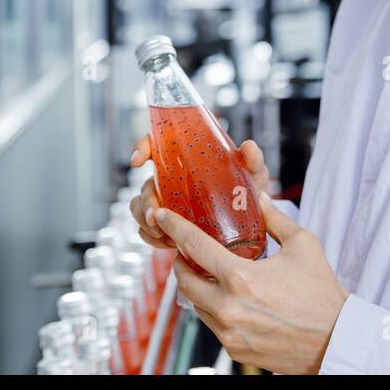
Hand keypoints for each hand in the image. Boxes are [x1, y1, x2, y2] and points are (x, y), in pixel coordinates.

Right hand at [128, 134, 270, 250]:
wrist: (251, 225)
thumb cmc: (248, 192)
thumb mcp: (252, 175)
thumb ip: (252, 160)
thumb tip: (249, 147)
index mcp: (186, 160)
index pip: (157, 146)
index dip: (142, 148)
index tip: (138, 161)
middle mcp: (172, 180)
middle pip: (146, 185)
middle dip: (145, 201)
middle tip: (155, 215)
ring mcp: (168, 204)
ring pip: (140, 208)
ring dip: (145, 222)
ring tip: (162, 234)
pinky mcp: (169, 225)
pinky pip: (148, 231)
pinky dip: (152, 238)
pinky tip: (168, 243)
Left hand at [154, 193, 349, 375]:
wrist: (335, 340)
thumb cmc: (322, 293)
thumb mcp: (302, 245)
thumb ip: (275, 218)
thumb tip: (259, 198)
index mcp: (241, 278)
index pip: (194, 246)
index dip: (174, 227)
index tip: (162, 216)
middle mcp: (229, 307)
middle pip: (184, 279)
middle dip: (180, 262)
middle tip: (187, 251)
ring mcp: (229, 332)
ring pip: (194, 304)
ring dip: (195, 286)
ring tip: (207, 273)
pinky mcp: (234, 349)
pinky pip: (210, 324)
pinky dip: (211, 308)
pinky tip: (225, 297)